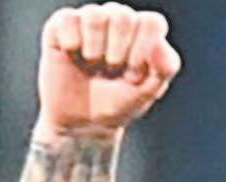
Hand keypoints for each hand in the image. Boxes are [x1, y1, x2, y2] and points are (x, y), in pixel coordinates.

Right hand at [37, 4, 180, 134]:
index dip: (143, 50)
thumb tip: (160, 45)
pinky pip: (68, 18)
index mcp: (142, 31)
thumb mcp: (147, 92)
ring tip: (93, 65)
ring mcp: (88, 20)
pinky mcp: (61, 25)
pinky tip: (73, 56)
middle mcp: (116, 19)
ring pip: (95, 15)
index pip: (151, 22)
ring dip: (95, 49)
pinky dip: (72, 41)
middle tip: (112, 72)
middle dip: (119, 52)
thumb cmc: (118, 103)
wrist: (83, 122)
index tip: (133, 76)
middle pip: (123, 16)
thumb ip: (164, 68)